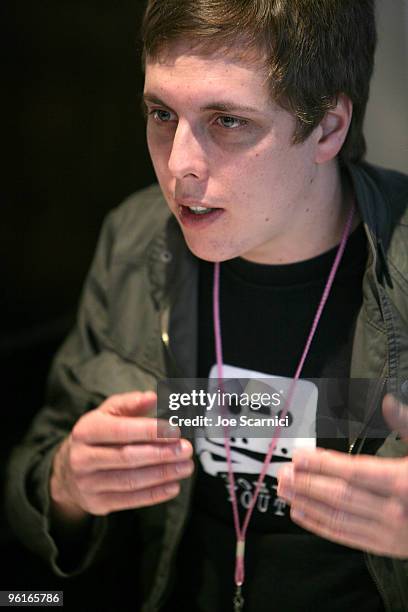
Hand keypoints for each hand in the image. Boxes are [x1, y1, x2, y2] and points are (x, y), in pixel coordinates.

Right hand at [50, 391, 192, 518]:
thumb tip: (153, 397)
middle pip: (127, 457)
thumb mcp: (107, 414)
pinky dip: (154, 494)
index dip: (149, 431)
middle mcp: (82, 457)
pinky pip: (130, 500)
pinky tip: (174, 486)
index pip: (120, 431)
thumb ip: (130, 404)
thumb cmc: (98, 435)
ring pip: (131, 480)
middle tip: (186, 449)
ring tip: (185, 467)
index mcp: (86, 430)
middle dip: (161, 454)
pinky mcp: (96, 503)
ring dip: (162, 474)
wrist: (68, 470)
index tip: (175, 430)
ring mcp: (87, 483)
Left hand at [277, 394, 407, 556]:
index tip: (298, 455)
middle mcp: (396, 512)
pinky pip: (348, 537)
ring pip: (340, 518)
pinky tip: (302, 514)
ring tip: (284, 490)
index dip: (323, 464)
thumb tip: (388, 401)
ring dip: (308, 504)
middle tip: (281, 473)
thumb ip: (407, 424)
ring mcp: (392, 535)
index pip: (355, 472)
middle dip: (308, 484)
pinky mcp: (389, 547)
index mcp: (406, 482)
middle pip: (342, 496)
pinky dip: (322, 526)